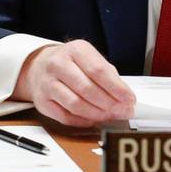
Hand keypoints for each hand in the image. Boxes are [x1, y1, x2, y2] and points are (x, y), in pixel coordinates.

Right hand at [12, 40, 135, 126]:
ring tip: (110, 115)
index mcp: (75, 50)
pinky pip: (65, 117)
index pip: (98, 71)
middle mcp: (58, 64)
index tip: (129, 99)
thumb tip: (125, 99)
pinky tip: (94, 119)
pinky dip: (83, 121)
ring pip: (75, 105)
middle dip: (109, 103)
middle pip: (87, 89)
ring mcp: (47, 83)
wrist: (40, 65)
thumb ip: (109, 76)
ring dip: (97, 114)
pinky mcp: (42, 102)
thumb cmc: (72, 63)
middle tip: (122, 111)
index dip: (116, 88)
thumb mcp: (91, 59)